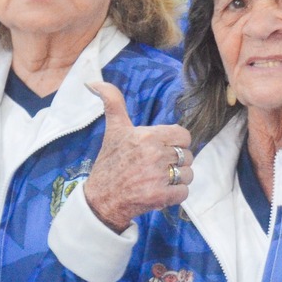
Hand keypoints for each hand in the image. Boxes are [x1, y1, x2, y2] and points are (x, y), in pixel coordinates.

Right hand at [80, 83, 192, 230]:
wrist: (100, 199)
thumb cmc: (110, 163)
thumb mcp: (113, 129)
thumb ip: (112, 102)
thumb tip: (93, 81)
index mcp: (147, 136)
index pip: (184, 136)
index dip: (177, 144)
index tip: (163, 150)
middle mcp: (154, 154)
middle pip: (187, 156)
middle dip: (175, 163)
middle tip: (157, 167)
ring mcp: (158, 176)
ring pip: (188, 174)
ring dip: (177, 179)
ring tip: (159, 180)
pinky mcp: (160, 196)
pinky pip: (184, 192)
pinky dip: (175, 194)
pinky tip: (160, 192)